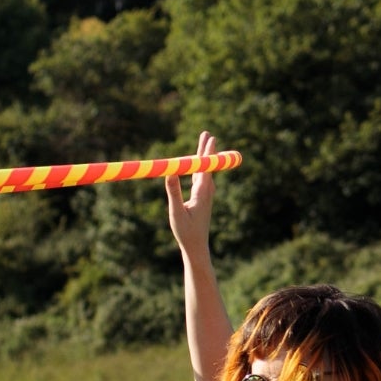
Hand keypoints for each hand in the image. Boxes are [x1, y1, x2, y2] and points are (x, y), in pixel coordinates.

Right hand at [166, 129, 216, 255]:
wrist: (196, 247)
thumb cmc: (186, 232)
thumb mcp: (176, 212)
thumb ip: (173, 192)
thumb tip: (171, 172)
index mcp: (202, 193)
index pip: (206, 167)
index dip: (207, 151)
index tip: (210, 138)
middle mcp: (207, 192)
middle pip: (207, 166)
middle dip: (207, 149)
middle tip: (208, 134)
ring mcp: (206, 196)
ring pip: (205, 171)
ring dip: (205, 157)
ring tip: (205, 143)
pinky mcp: (203, 200)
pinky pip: (203, 178)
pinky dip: (201, 167)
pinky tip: (200, 166)